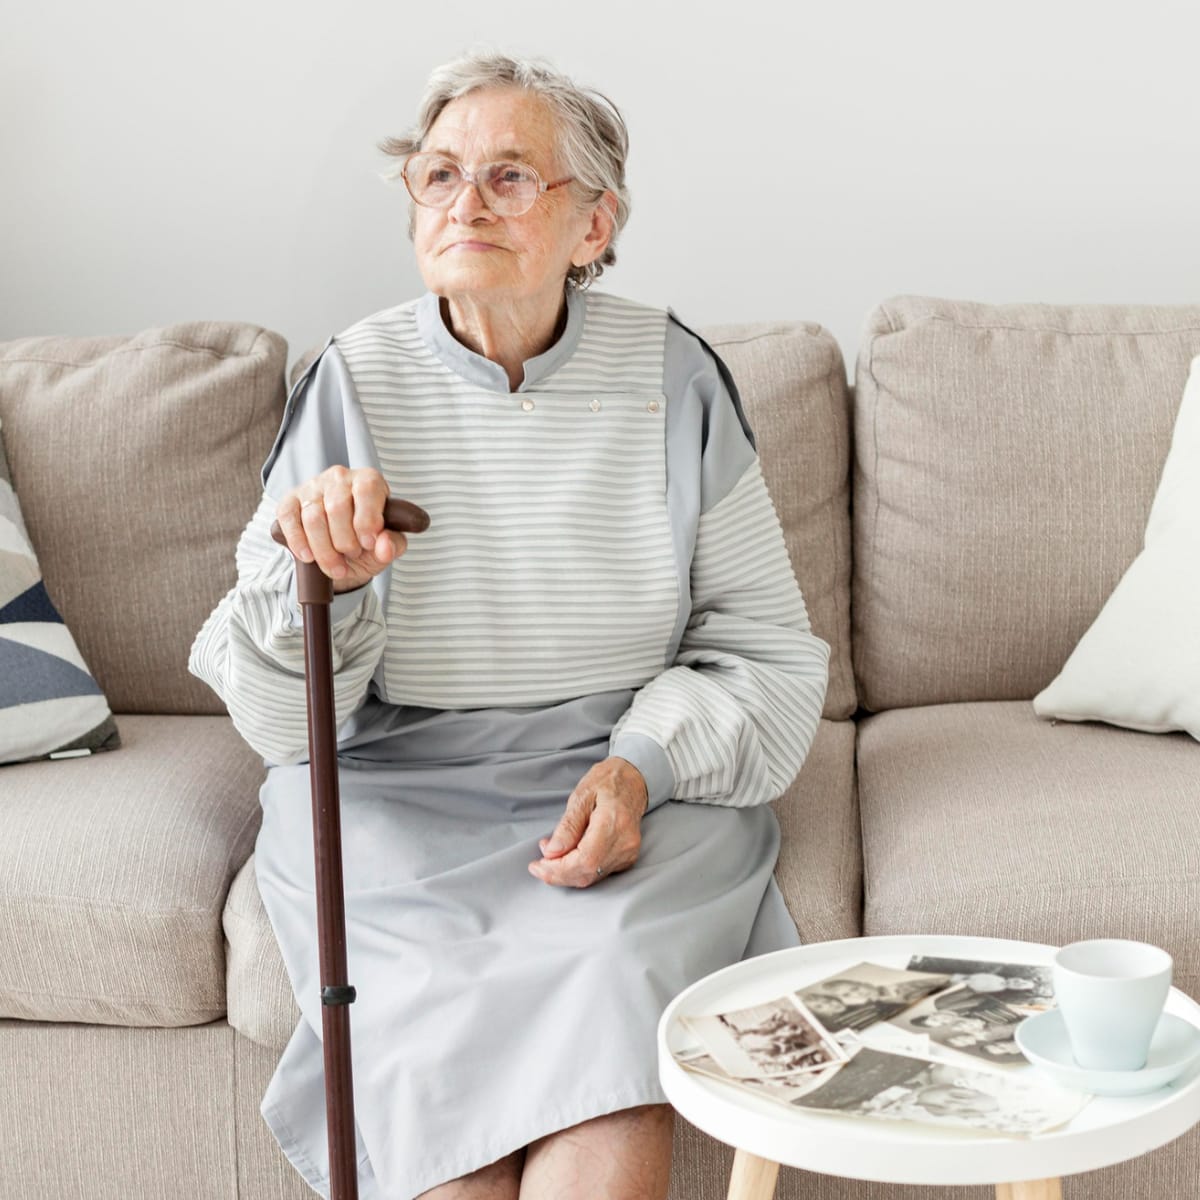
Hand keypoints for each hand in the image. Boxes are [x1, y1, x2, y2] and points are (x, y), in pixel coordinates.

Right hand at [276, 467, 407, 592]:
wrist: (340, 554)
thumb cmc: (365, 543)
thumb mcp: (385, 547)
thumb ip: (392, 545)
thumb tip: (384, 544)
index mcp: (368, 481)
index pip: (367, 489)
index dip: (367, 520)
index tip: (368, 544)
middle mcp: (339, 478)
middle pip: (337, 507)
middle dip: (345, 541)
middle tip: (353, 555)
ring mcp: (312, 487)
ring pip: (313, 517)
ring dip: (324, 550)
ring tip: (336, 567)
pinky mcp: (290, 501)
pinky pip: (289, 519)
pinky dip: (298, 542)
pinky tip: (309, 557)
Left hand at [529, 757, 648, 887]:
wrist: (632, 781)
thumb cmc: (606, 782)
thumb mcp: (580, 796)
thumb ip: (567, 827)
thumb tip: (551, 852)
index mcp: (614, 823)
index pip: (585, 860)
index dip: (558, 869)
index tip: (537, 865)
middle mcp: (625, 843)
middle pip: (587, 873)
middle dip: (558, 874)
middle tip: (539, 864)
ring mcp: (628, 853)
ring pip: (592, 877)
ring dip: (566, 873)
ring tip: (550, 856)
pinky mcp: (627, 858)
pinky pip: (598, 873)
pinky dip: (578, 870)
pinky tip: (567, 858)